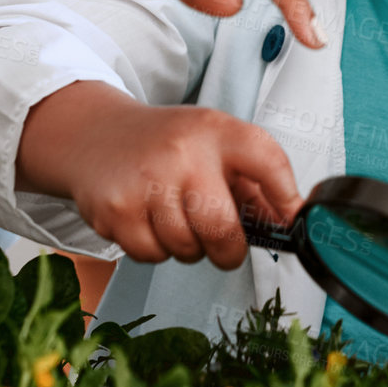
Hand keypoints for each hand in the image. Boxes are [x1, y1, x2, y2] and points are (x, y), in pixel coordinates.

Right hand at [16, 81, 301, 269]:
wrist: (96, 136)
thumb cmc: (167, 145)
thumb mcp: (213, 144)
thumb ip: (253, 182)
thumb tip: (287, 223)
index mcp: (216, 131)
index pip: (266, 160)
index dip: (286, 197)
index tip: (291, 220)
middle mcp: (183, 153)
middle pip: (222, 228)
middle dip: (229, 249)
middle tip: (224, 245)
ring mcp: (146, 182)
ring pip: (186, 248)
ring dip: (188, 247)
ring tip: (176, 217)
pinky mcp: (116, 210)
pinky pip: (153, 255)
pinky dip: (156, 249)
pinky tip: (149, 220)